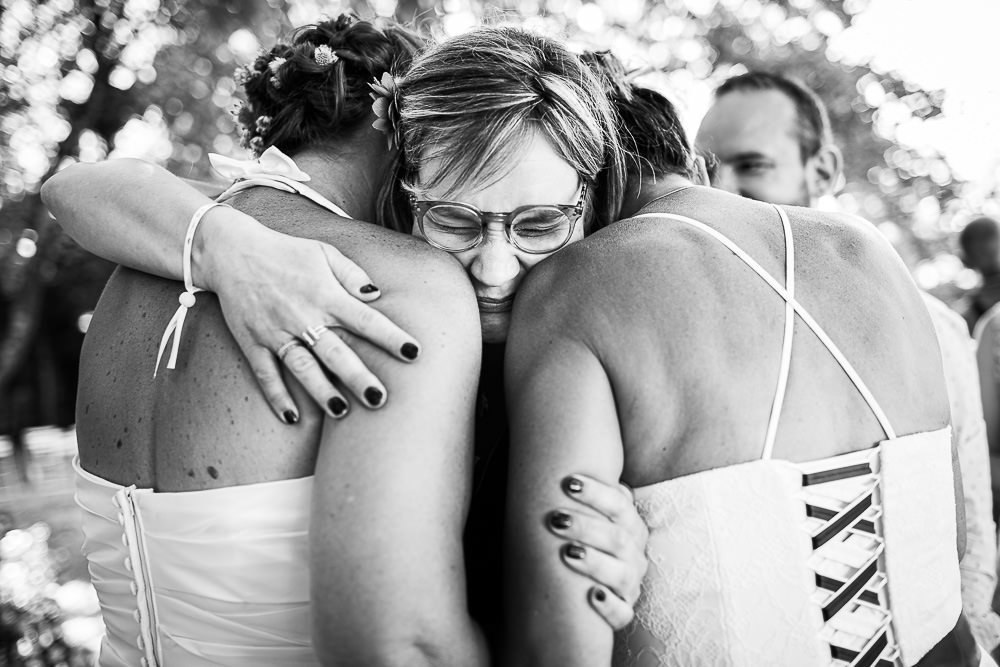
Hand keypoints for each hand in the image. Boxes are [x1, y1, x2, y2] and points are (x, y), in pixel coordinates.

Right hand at [201, 211, 420, 422]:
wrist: (232, 251)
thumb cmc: (286, 252)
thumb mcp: (324, 252)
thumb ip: (353, 274)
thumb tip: (377, 295)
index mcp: (326, 295)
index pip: (365, 320)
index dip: (391, 337)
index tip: (414, 353)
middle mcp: (302, 316)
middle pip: (335, 352)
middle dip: (357, 377)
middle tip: (379, 399)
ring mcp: (276, 331)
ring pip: (302, 367)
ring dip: (321, 391)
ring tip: (342, 413)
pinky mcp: (253, 342)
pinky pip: (266, 373)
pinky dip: (278, 396)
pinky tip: (293, 417)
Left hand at [546, 474, 648, 629]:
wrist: (587, 589)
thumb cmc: (584, 541)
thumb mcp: (587, 518)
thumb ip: (579, 496)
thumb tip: (552, 460)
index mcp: (628, 525)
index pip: (619, 504)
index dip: (596, 492)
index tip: (568, 482)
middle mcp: (633, 553)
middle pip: (618, 538)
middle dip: (586, 527)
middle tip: (556, 519)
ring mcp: (630, 584)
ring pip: (622, 574)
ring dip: (594, 562)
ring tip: (567, 552)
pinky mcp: (623, 611)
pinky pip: (622, 614)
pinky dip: (608, 605)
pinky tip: (591, 595)